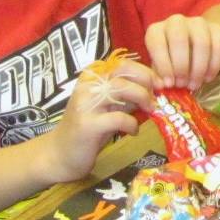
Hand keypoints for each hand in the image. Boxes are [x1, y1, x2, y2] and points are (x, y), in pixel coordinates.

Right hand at [43, 57, 154, 181]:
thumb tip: (156, 86)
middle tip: (157, 97)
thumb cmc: (89, 128)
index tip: (160, 84)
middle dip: (147, 82)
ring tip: (150, 111)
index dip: (146, 72)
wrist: (59, 154)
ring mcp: (85, 103)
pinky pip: (119, 118)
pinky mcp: (88, 124)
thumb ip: (127, 95)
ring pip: (122, 88)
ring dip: (142, 99)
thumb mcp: (110, 106)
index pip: (124, 64)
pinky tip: (133, 131)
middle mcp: (87, 85)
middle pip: (125, 71)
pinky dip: (132, 124)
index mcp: (92, 76)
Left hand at [145, 14, 219, 90]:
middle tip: (182, 84)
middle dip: (181, 66)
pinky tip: (208, 78)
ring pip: (202, 42)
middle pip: (179, 39)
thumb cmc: (169, 61)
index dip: (163, 65)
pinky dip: (214, 65)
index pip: (157, 43)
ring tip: (194, 85)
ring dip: (198, 68)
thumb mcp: (159, 68)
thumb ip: (158, 77)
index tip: (169, 84)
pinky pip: (219, 45)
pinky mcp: (216, 28)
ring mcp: (197, 22)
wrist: (192, 48)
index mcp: (156, 30)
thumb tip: (163, 85)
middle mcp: (175, 22)